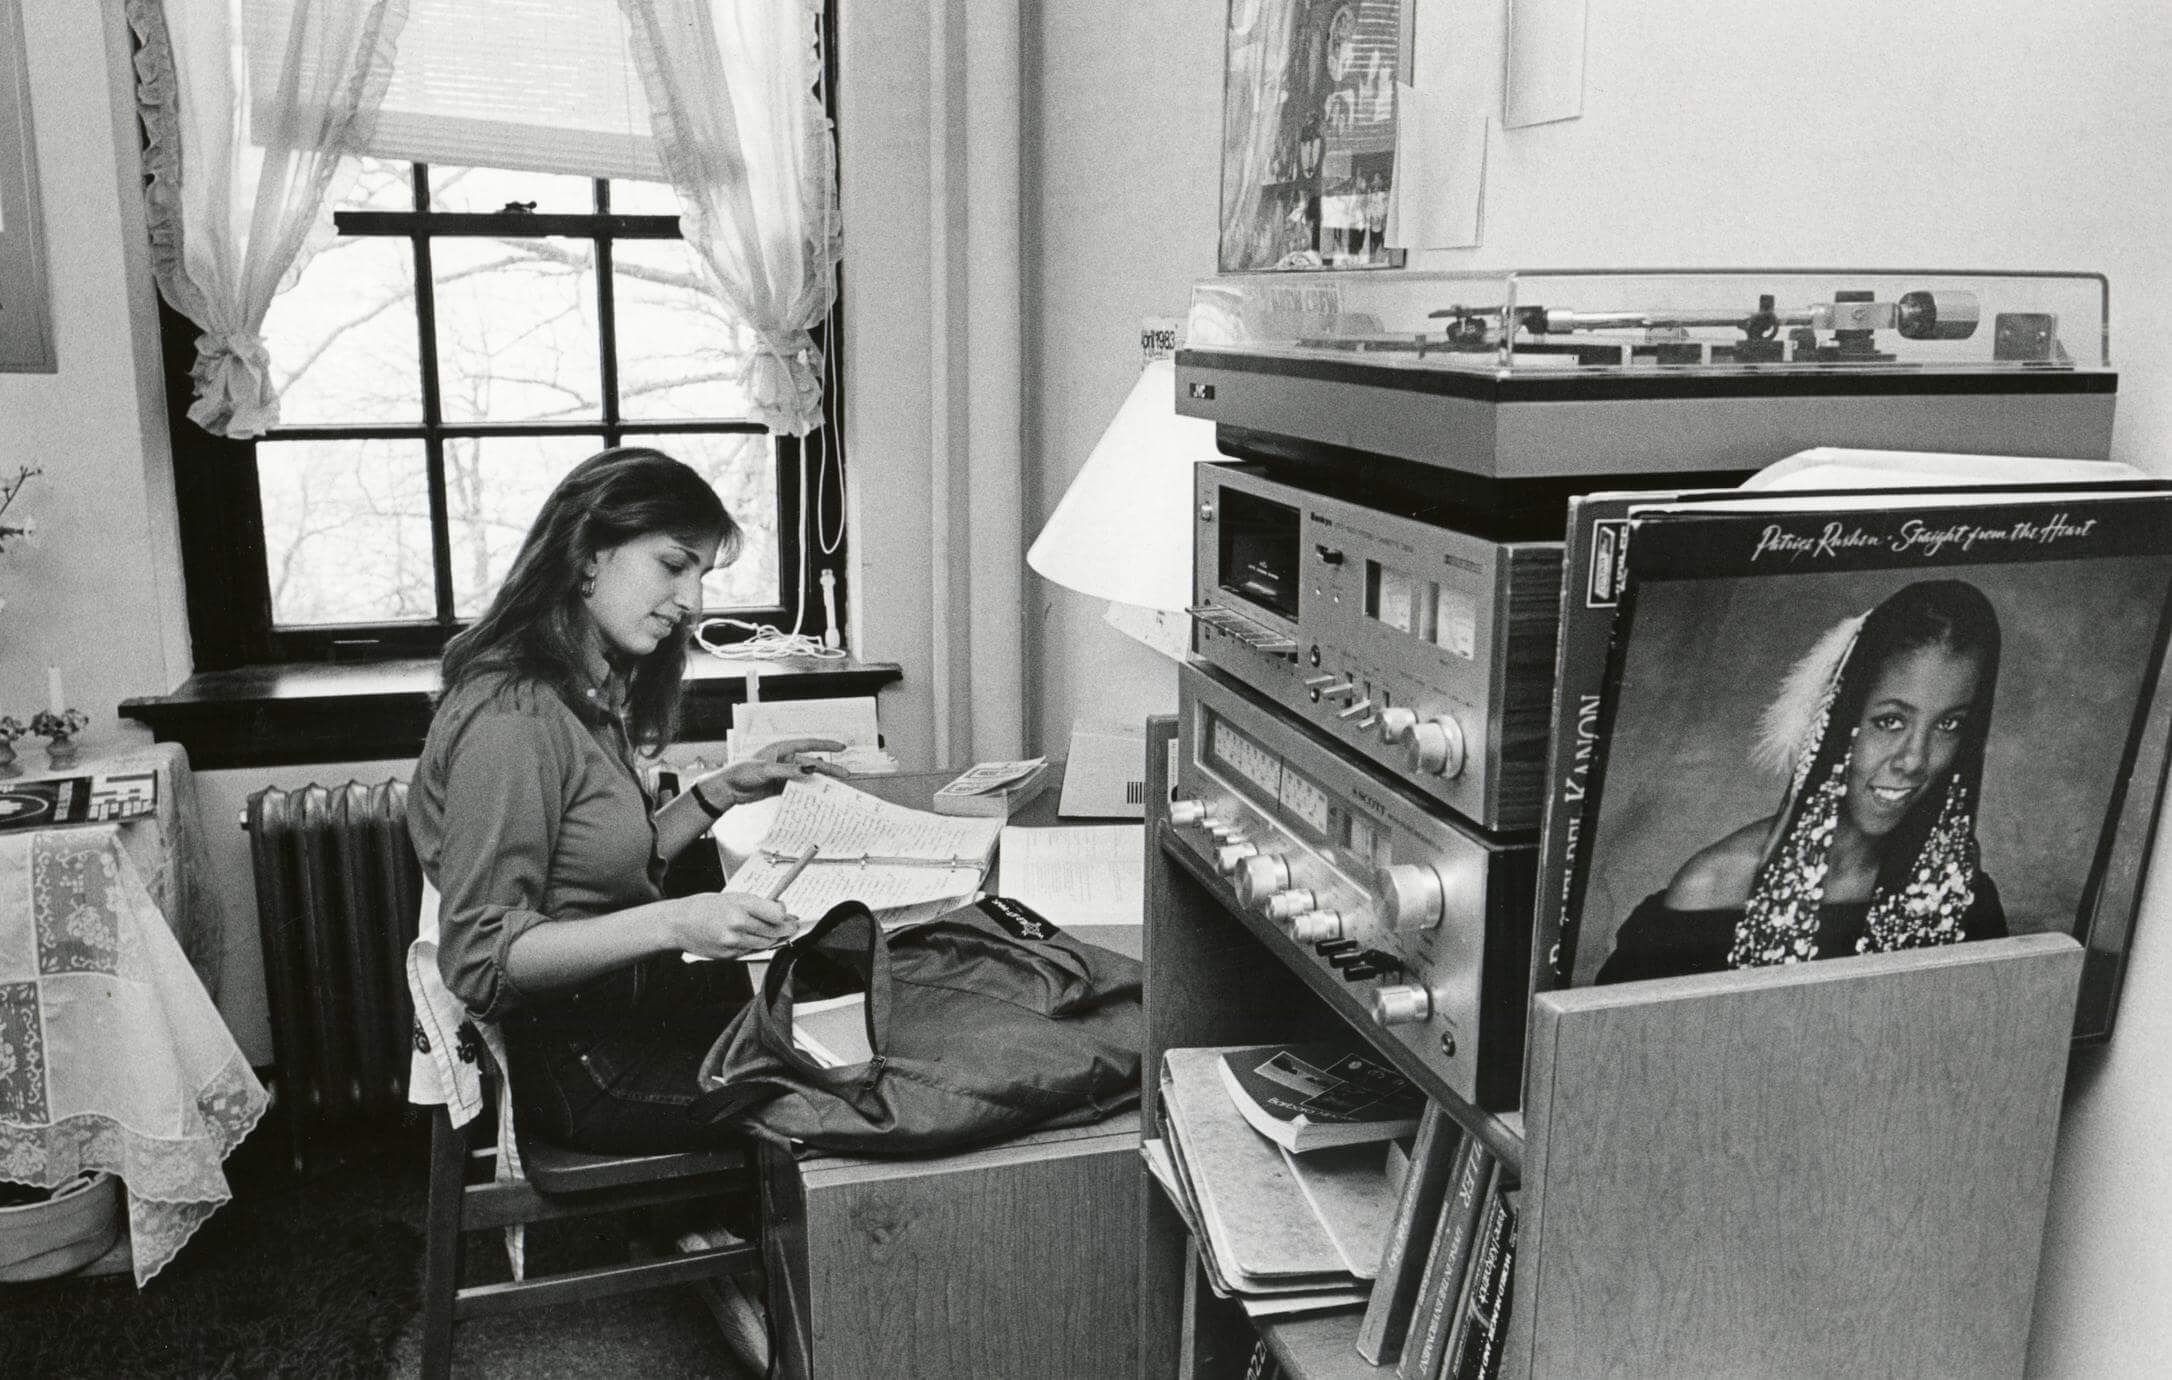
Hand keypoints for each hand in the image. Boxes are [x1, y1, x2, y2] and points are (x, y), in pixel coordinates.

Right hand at [666, 891, 800, 959]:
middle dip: (786, 929)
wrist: (678, 923)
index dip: (785, 915)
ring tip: (775, 932)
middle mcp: (738, 924)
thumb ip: (756, 904)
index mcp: (740, 905)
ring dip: (773, 939)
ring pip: (766, 944)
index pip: (776, 914)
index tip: (788, 914)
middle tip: (792, 925)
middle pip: (775, 931)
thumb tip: (780, 911)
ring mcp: (733, 942)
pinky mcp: (729, 955)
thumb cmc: (703, 907)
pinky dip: (756, 946)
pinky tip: (752, 939)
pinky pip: (751, 952)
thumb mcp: (731, 897)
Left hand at [693, 737, 851, 808]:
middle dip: (829, 769)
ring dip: (820, 782)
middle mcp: (784, 760)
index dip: (826, 745)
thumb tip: (808, 770)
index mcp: (781, 749)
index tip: (841, 747)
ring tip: (835, 788)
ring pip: (807, 777)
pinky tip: (817, 797)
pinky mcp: (780, 786)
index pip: (808, 744)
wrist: (728, 789)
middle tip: (845, 774)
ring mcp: (783, 773)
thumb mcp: (765, 770)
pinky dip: (808, 792)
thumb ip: (788, 771)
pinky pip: (798, 788)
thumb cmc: (741, 772)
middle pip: (812, 763)